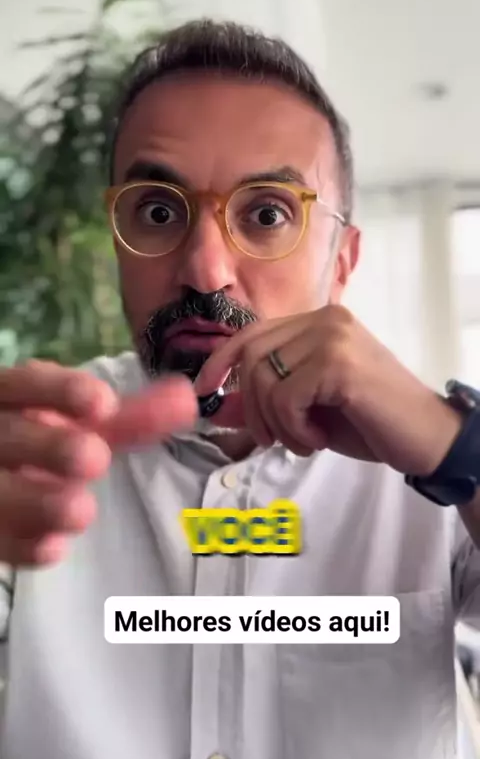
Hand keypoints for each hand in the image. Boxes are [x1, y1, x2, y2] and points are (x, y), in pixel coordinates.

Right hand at [0, 360, 196, 566]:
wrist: (3, 481)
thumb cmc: (48, 442)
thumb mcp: (81, 426)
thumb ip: (131, 417)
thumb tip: (187, 400)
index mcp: (9, 399)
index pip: (23, 385)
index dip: (58, 390)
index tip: (104, 403)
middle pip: (7, 436)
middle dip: (50, 446)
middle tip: (95, 459)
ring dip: (37, 501)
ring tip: (81, 511)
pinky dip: (19, 545)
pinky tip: (52, 548)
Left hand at [196, 305, 462, 472]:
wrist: (425, 438)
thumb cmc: (369, 421)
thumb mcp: (308, 408)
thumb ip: (267, 398)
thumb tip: (217, 402)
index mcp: (319, 321)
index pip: (253, 332)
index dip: (221, 360)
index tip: (204, 389)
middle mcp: (325, 319)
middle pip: (252, 355)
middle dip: (250, 406)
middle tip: (270, 439)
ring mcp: (333, 337)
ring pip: (264, 379)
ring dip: (275, 424)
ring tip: (304, 440)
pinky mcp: (338, 363)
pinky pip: (285, 398)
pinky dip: (293, 429)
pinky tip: (318, 439)